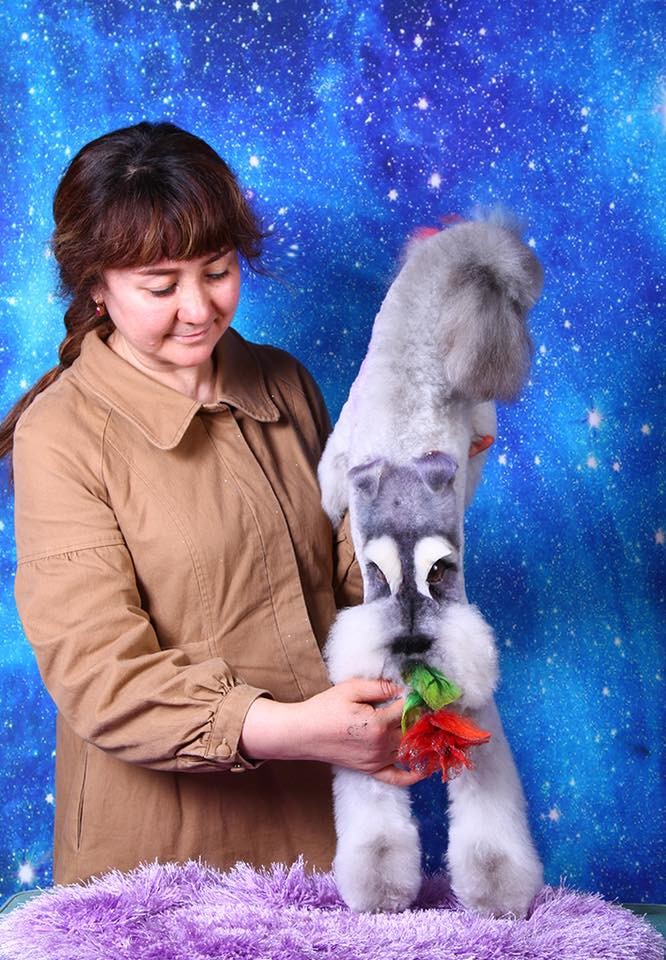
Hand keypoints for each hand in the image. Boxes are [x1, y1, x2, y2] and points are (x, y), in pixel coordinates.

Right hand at [240, 679, 425, 786]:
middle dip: (427, 719)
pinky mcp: (371, 769)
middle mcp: (380, 745)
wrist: (303, 734)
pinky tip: (426, 767)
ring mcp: (376, 760)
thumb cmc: (324, 708)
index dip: (420, 699)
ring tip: (436, 729)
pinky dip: (414, 775)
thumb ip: (379, 687)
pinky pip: (398, 778)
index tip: (428, 691)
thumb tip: (402, 687)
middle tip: (436, 709)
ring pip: (410, 752)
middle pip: (414, 732)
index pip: (408, 710)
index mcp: (377, 723)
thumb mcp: (350, 688)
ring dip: (425, 741)